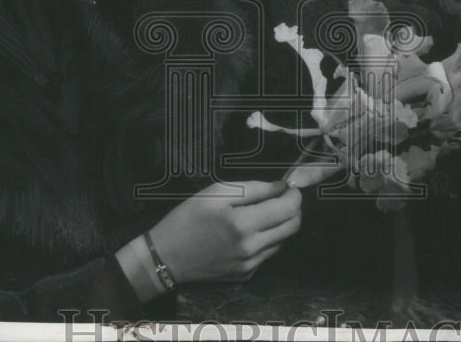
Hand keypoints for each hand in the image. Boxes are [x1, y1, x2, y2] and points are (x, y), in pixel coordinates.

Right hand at [147, 180, 300, 283]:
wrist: (166, 256)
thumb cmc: (187, 218)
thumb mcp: (216, 192)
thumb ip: (253, 188)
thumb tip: (281, 186)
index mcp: (242, 224)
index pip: (288, 209)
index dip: (294, 194)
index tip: (289, 186)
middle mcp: (250, 248)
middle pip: (293, 227)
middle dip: (294, 208)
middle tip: (282, 197)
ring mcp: (249, 265)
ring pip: (283, 241)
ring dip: (282, 224)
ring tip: (264, 212)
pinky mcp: (246, 275)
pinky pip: (268, 254)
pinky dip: (268, 239)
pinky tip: (250, 230)